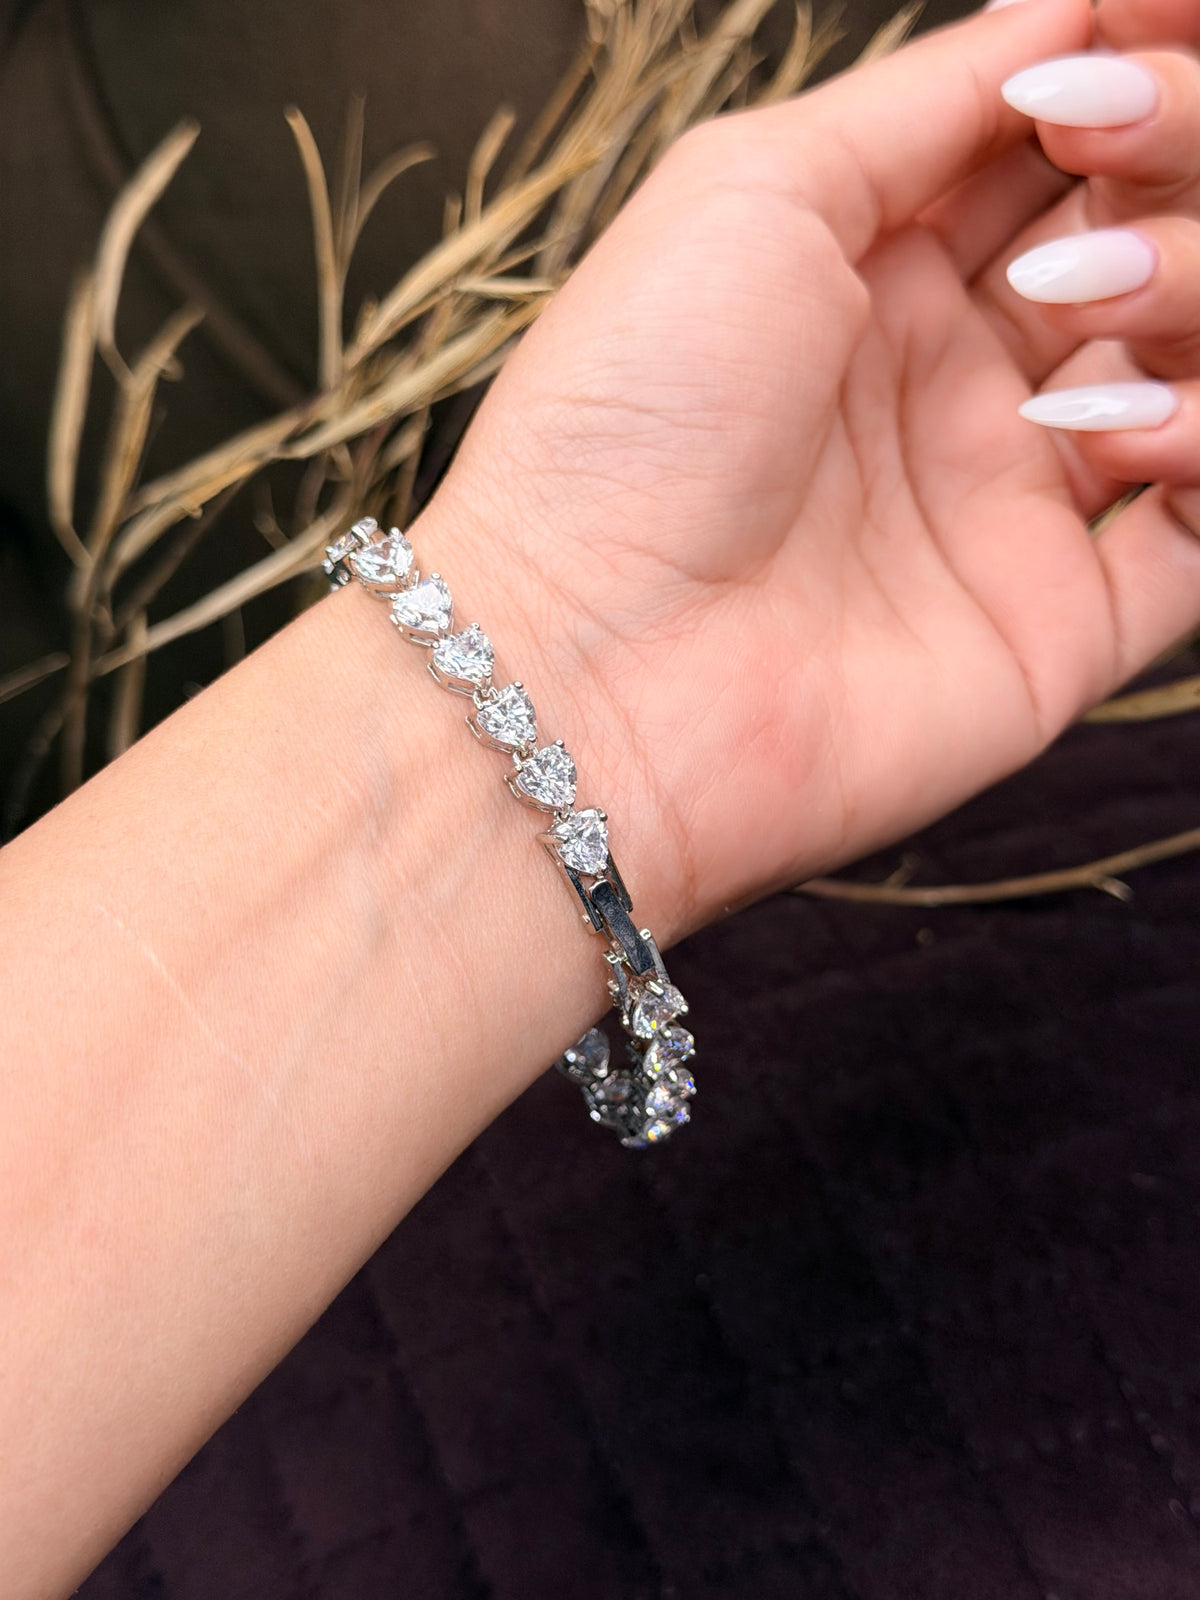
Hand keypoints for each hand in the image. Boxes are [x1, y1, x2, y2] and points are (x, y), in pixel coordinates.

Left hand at [415, 0, 1199, 939]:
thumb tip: (1062, 13)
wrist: (588, 665)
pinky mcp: (1053, 627)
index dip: (1126, 75)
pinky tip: (1116, 433)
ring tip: (1076, 313)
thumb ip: (920, 102)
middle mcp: (955, 380)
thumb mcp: (753, 192)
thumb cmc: (629, 418)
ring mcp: (1008, 504)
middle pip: (1145, 235)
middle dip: (1168, 163)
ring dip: (1188, 294)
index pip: (1062, 143)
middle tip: (1102, 165)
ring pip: (1196, 363)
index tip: (1135, 38)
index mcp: (877, 269)